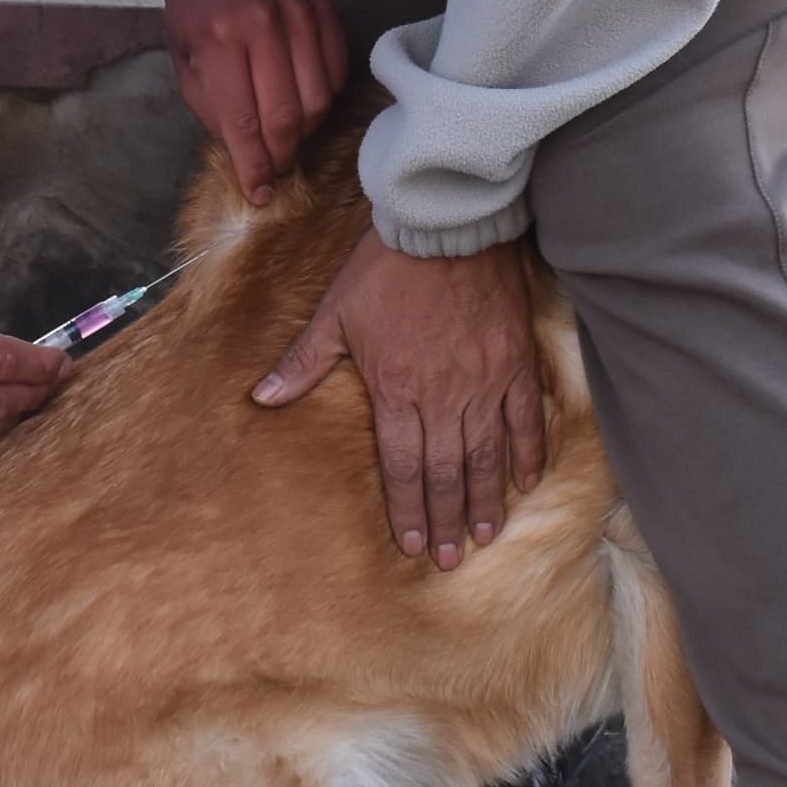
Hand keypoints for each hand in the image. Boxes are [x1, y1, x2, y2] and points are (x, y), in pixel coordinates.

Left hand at [125, 0, 348, 193]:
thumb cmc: (192, 14)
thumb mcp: (184, 66)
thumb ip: (214, 113)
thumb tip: (250, 159)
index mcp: (218, 41)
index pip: (244, 122)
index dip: (254, 166)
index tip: (259, 193)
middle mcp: (262, 25)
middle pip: (287, 116)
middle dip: (281, 155)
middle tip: (274, 169)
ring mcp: (299, 15)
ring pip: (319, 100)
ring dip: (304, 130)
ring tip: (286, 133)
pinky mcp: (323, 10)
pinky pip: (336, 73)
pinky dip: (323, 98)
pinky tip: (302, 100)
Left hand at [255, 228, 546, 567]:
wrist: (444, 225)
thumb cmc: (384, 268)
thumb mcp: (335, 314)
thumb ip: (303, 363)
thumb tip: (260, 397)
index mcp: (396, 392)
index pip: (402, 467)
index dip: (406, 510)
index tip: (410, 545)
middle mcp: (442, 398)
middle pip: (445, 474)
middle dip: (444, 522)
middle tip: (447, 560)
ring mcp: (483, 384)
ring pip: (485, 458)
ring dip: (484, 502)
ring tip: (483, 537)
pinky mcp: (514, 364)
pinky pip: (524, 421)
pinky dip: (527, 455)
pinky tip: (526, 484)